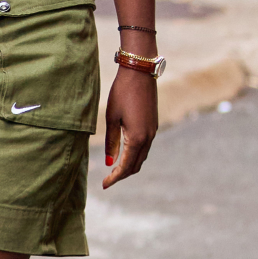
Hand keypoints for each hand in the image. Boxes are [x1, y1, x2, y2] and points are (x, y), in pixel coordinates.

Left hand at [102, 66, 157, 188]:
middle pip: (136, 165)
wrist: (140, 73)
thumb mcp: (111, 117)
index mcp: (137, 138)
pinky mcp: (153, 124)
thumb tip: (110, 162)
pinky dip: (135, 154)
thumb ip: (112, 141)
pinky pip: (145, 147)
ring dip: (129, 165)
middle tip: (108, 179)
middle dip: (122, 174)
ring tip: (114, 169)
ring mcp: (153, 131)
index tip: (104, 185)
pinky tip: (125, 152)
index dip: (114, 178)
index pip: (125, 166)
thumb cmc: (122, 93)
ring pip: (142, 156)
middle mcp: (149, 137)